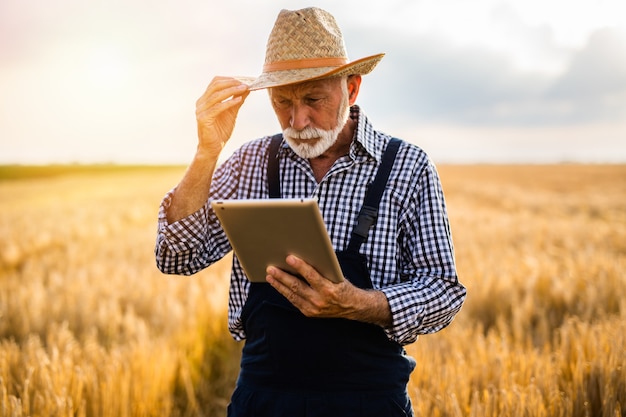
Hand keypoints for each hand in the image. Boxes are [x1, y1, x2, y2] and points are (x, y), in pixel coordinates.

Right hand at [195, 77, 248, 156]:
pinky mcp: (203, 119)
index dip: (230, 79)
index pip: (216, 82)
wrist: (213, 148)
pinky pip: (217, 108)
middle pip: (215, 85)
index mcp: (205, 99)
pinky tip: (239, 100)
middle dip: (231, 82)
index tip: (245, 80)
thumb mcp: (232, 112)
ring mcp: (200, 110)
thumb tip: (246, 89)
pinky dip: (228, 102)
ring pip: (216, 95)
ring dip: (232, 90)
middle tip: (245, 83)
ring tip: (244, 88)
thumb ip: (237, 100)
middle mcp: (201, 102)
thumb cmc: (221, 131)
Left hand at [266, 255, 392, 325]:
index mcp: (329, 289)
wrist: (352, 307)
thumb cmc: (343, 287)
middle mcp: (320, 301)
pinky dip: (285, 292)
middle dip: (282, 276)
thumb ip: (322, 270)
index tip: (289, 258)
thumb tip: (304, 257)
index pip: (312, 276)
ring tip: (270, 276)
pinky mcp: (309, 313)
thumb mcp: (336, 276)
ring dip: (279, 285)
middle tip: (271, 268)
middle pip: (297, 286)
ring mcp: (313, 309)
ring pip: (292, 295)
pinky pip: (293, 301)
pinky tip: (278, 285)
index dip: (300, 266)